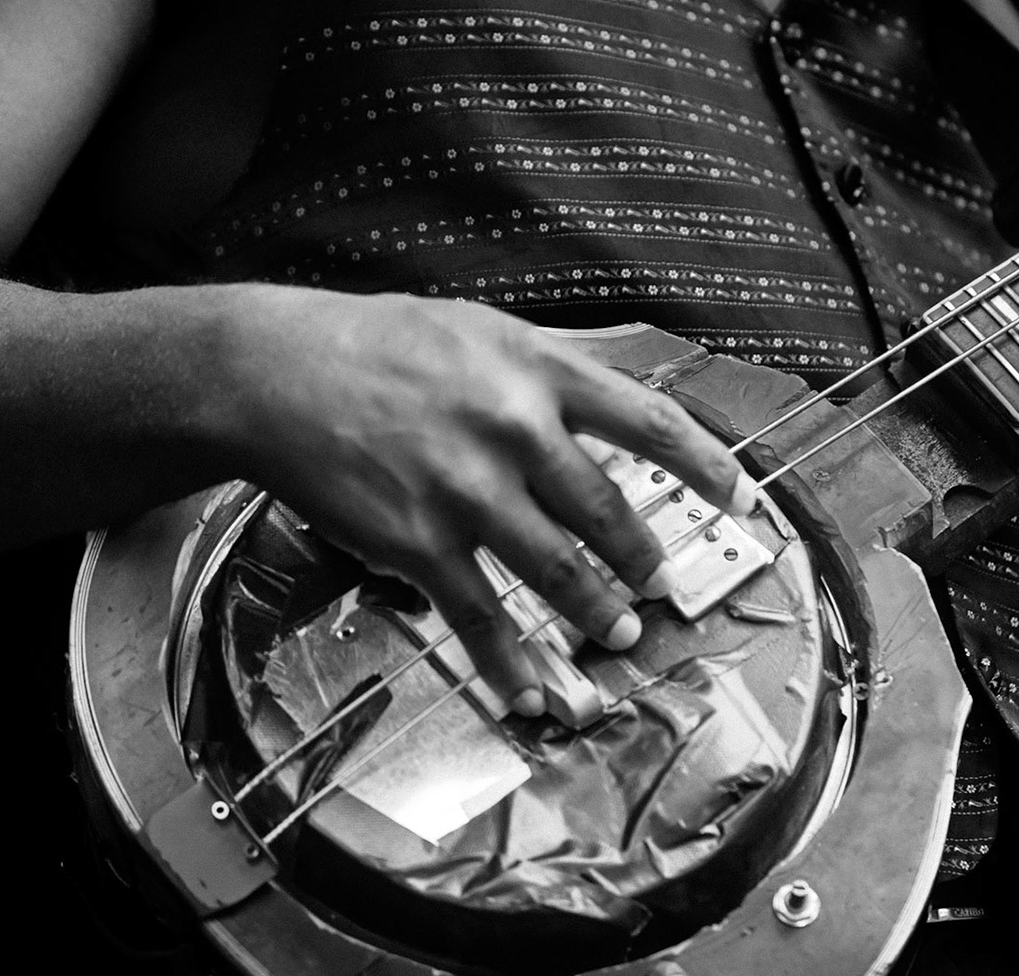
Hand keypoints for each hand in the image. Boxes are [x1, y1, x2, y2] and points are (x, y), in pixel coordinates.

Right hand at [222, 286, 755, 715]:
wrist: (279, 374)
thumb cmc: (381, 344)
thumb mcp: (484, 328)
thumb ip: (555, 364)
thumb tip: (621, 389)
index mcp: (540, 373)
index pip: (649, 422)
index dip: (706, 462)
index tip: (739, 494)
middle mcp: (515, 433)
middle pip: (610, 510)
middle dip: (645, 557)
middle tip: (662, 581)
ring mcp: (469, 493)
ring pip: (560, 570)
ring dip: (599, 611)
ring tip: (620, 632)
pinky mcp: (421, 544)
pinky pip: (480, 616)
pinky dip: (511, 662)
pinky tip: (530, 691)